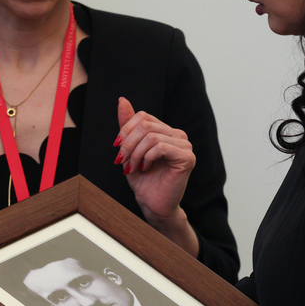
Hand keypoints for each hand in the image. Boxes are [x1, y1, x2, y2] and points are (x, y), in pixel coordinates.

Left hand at [115, 97, 198, 256]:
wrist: (153, 205)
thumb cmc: (144, 181)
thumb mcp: (130, 150)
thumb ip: (127, 126)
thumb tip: (122, 100)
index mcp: (166, 131)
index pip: (143, 117)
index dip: (126, 130)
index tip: (117, 148)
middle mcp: (178, 135)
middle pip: (146, 126)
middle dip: (128, 144)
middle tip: (122, 161)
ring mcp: (185, 146)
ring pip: (151, 137)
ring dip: (136, 154)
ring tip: (133, 167)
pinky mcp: (187, 158)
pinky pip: (161, 147)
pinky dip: (147, 158)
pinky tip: (146, 168)